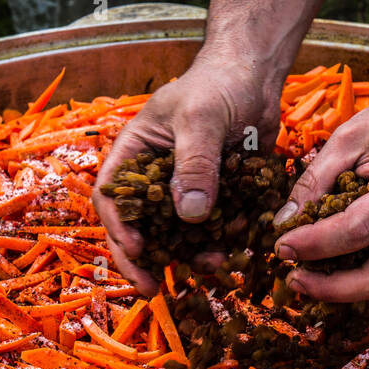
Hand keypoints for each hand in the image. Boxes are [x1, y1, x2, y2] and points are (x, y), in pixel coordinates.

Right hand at [92, 51, 282, 293]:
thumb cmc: (217, 85)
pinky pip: (213, 230)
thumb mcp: (201, 118)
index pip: (114, 199)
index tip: (139, 253)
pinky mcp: (215, 199)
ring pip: (178, 236)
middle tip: (152, 291)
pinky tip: (236, 250)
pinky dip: (222, 242)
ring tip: (211, 267)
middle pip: (140, 228)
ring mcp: (185, 192)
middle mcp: (154, 180)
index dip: (121, 230)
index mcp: (134, 156)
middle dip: (146, 260)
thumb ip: (195, 163)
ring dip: (190, 256)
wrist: (255, 77)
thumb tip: (190, 213)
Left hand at [273, 87, 368, 300]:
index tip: (280, 246)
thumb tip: (284, 222)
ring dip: (342, 288)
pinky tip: (329, 264)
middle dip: (330, 288)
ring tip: (305, 275)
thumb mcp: (352, 135)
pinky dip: (356, 275)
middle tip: (293, 277)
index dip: (314, 245)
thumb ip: (316, 178)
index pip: (357, 231)